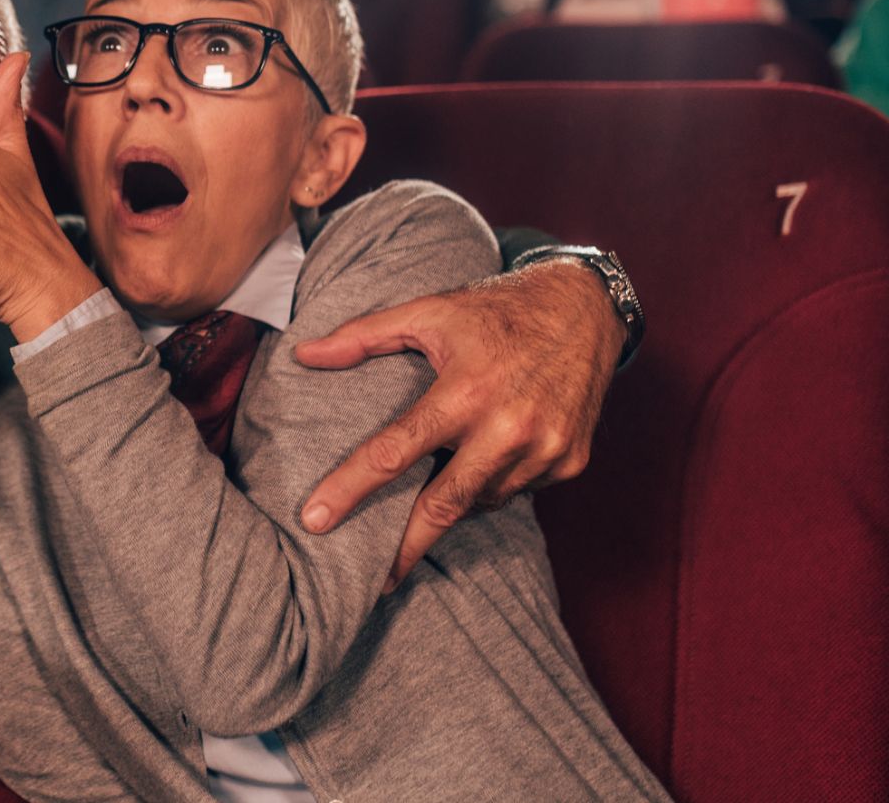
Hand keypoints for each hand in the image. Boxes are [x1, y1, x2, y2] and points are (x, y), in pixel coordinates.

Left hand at [294, 259, 621, 588]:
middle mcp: (509, 428)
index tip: (315, 520)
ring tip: (436, 484)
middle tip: (372, 581)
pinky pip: (515, 490)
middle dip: (404, 547)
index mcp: (467, 392)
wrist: (584, 307)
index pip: (394, 452)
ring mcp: (546, 450)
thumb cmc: (495, 310)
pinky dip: (492, 483)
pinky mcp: (570, 463)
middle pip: (442, 504)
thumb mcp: (429, 311)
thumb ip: (363, 336)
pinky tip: (486, 458)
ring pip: (481, 500)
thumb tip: (304, 355)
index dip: (350, 489)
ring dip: (453, 499)